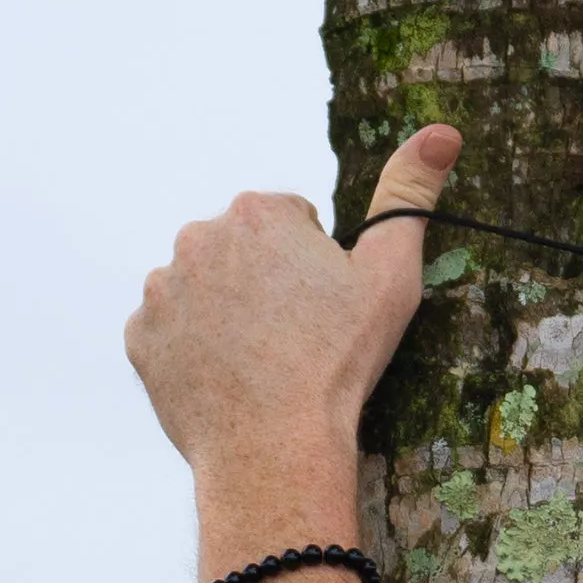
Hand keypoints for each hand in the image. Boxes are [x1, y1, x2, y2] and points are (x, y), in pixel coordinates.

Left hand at [125, 126, 462, 498]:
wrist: (275, 447)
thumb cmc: (338, 366)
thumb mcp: (389, 279)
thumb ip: (408, 198)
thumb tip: (442, 134)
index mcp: (259, 211)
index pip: (292, 228)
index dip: (317, 274)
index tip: (325, 316)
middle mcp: (199, 234)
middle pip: (242, 256)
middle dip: (266, 289)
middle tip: (295, 346)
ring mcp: (164, 286)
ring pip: (204, 293)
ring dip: (228, 318)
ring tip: (260, 368)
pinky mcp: (141, 335)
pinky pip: (170, 335)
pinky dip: (194, 354)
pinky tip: (226, 384)